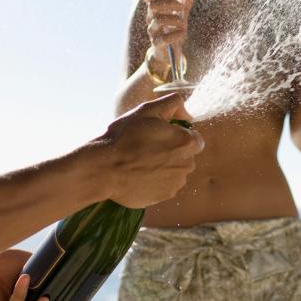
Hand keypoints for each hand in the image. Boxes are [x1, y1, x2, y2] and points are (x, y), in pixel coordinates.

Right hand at [98, 93, 203, 207]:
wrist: (105, 169)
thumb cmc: (125, 137)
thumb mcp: (148, 110)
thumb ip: (173, 104)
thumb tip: (187, 115)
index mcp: (187, 142)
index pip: (195, 140)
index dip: (178, 136)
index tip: (160, 137)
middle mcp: (187, 164)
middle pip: (186, 156)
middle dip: (172, 152)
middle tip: (148, 148)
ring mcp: (176, 182)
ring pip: (176, 172)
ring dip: (165, 167)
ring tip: (141, 162)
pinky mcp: (165, 196)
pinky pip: (166, 186)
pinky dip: (157, 181)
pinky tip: (140, 175)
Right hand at [142, 0, 195, 68]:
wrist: (168, 53)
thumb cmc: (172, 31)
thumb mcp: (180, 16)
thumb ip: (185, 4)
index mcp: (155, 10)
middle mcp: (150, 19)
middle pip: (153, 5)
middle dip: (169, 3)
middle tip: (181, 7)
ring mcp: (152, 31)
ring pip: (158, 21)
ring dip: (174, 19)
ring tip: (184, 23)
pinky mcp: (156, 44)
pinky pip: (163, 38)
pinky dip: (175, 35)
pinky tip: (183, 34)